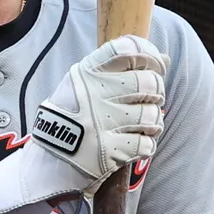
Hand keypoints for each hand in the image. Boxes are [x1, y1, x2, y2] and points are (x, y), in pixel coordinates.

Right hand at [0, 36, 165, 213]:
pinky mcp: (109, 150)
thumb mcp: (84, 86)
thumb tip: (165, 58)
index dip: (149, 56)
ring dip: (153, 123)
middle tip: (147, 102)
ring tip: (142, 127)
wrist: (47, 163)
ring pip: (152, 115)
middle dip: (156, 93)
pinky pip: (146, 144)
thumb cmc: (71, 119)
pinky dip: (145, 146)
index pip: (128, 50)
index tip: (153, 68)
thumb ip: (121, 70)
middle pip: (149, 83)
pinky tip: (134, 145)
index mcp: (86, 73)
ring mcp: (102, 122)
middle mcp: (94, 94)